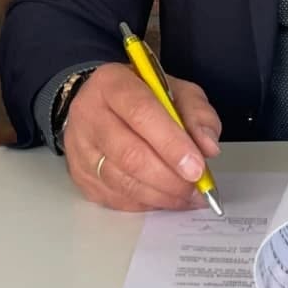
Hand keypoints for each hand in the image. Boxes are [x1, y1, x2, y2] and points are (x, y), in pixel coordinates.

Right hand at [62, 63, 221, 211]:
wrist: (99, 103)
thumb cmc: (141, 96)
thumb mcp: (175, 90)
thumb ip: (197, 113)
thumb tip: (208, 147)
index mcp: (112, 84)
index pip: (141, 113)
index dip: (171, 144)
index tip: (197, 167)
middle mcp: (89, 114)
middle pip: (129, 154)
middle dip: (169, 178)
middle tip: (197, 188)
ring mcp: (80, 148)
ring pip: (122, 182)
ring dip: (161, 195)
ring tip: (186, 196)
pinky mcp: (79, 175)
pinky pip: (116, 199)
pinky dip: (146, 204)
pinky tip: (164, 197)